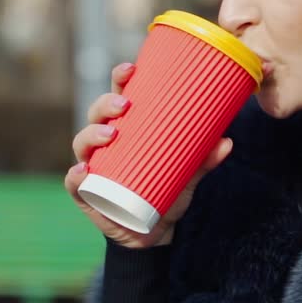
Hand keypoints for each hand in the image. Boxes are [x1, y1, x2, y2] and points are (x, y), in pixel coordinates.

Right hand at [65, 62, 232, 248]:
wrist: (153, 233)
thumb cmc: (165, 192)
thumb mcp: (187, 175)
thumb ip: (204, 160)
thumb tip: (226, 142)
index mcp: (126, 129)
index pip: (118, 97)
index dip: (119, 79)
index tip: (130, 69)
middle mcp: (105, 143)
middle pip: (96, 115)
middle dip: (105, 104)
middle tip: (123, 106)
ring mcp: (93, 166)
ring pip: (82, 143)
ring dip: (91, 135)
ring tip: (110, 135)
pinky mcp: (86, 194)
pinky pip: (75, 183)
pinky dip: (76, 176)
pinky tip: (83, 170)